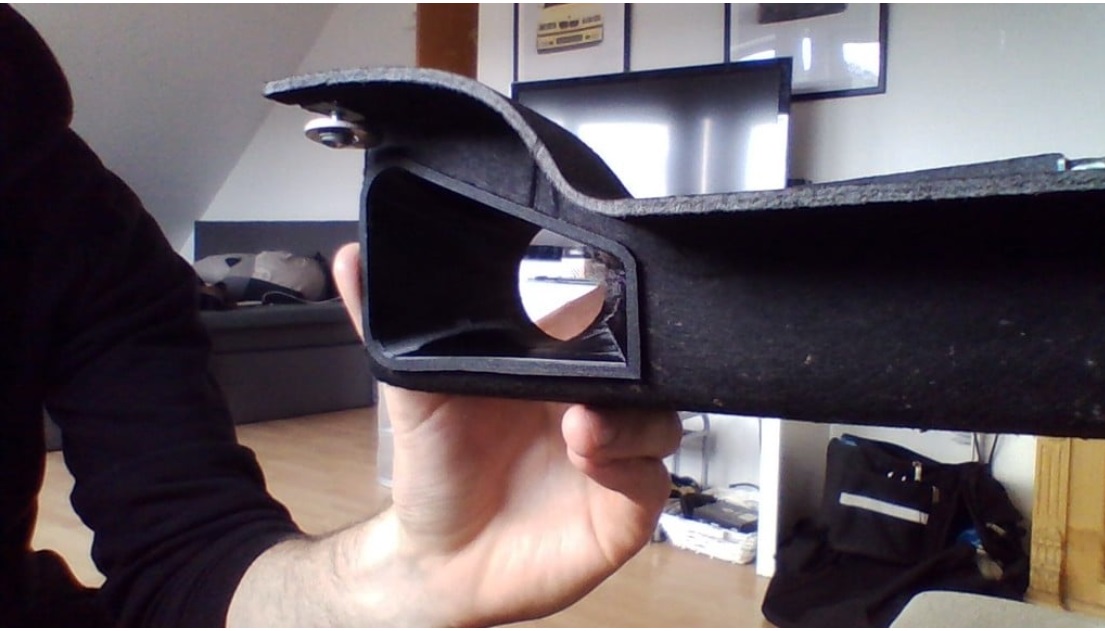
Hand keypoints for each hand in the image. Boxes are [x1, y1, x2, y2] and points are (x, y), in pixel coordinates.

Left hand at [329, 242, 680, 625]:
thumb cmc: (436, 470)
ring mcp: (613, 454)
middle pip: (648, 367)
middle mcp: (592, 404)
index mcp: (557, 368)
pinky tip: (590, 459)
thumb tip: (351, 260)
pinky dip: (630, 463)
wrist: (442, 558)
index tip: (595, 298)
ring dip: (630, 419)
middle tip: (597, 367)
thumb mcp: (412, 392)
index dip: (610, 308)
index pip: (606, 323)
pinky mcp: (624, 505)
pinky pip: (652, 476)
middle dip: (636, 361)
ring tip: (581, 425)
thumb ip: (386, 326)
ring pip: (660, 418)